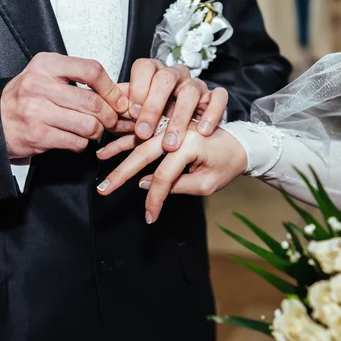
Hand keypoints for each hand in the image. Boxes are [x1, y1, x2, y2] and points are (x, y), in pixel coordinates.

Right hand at [1, 52, 128, 158]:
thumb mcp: (48, 76)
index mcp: (46, 65)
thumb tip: (118, 94)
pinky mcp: (38, 135)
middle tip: (112, 121)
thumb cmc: (26, 98)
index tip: (118, 100)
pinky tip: (75, 138)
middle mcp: (40, 85)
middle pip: (93, 102)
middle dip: (109, 116)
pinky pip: (76, 142)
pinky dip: (82, 144)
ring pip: (88, 125)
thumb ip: (78, 80)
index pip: (91, 70)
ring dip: (96, 132)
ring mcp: (37, 111)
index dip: (111, 88)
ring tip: (92, 130)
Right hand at [96, 122, 246, 223]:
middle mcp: (178, 131)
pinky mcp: (169, 124)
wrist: (241, 144)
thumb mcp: (208, 183)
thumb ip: (177, 185)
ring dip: (118, 150)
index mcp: (191, 145)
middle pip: (144, 153)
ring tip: (99, 161)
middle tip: (104, 190)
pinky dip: (126, 137)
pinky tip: (110, 145)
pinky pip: (144, 129)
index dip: (154, 199)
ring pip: (140, 137)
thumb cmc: (227, 165)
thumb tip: (144, 185)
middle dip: (122, 173)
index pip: (164, 176)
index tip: (149, 216)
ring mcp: (173, 125)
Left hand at [125, 59, 227, 150]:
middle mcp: (176, 75)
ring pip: (191, 91)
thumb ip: (124, 112)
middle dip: (153, 106)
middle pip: (166, 78)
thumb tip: (107, 114)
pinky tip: (203, 132)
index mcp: (154, 73)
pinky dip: (212, 114)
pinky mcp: (215, 96)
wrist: (187, 130)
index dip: (137, 87)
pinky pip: (219, 97)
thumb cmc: (157, 120)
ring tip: (170, 144)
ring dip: (179, 119)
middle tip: (143, 132)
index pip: (144, 67)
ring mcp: (197, 85)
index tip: (130, 112)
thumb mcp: (137, 115)